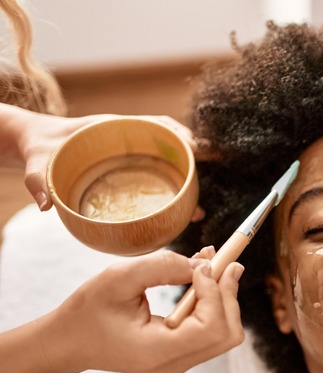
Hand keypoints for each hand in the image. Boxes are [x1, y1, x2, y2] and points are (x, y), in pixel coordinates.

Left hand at [1, 105, 201, 218]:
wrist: (35, 147)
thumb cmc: (38, 148)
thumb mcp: (36, 160)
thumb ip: (37, 178)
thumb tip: (43, 204)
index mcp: (113, 129)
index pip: (155, 124)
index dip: (177, 133)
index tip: (192, 147)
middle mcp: (127, 141)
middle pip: (168, 146)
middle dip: (190, 162)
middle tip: (200, 187)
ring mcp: (129, 157)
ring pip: (165, 165)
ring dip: (182, 183)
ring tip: (194, 208)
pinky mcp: (127, 172)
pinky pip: (154, 178)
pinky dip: (168, 192)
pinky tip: (175, 212)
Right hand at [42, 248, 243, 372]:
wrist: (68, 343)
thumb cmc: (87, 311)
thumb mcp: (117, 278)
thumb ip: (162, 267)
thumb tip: (202, 265)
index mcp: (157, 352)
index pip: (211, 328)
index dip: (215, 293)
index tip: (202, 265)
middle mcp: (173, 364)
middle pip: (227, 333)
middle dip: (228, 292)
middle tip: (223, 258)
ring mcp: (178, 363)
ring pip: (224, 332)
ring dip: (223, 295)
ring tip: (210, 263)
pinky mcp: (179, 354)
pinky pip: (210, 330)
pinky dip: (212, 302)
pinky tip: (201, 278)